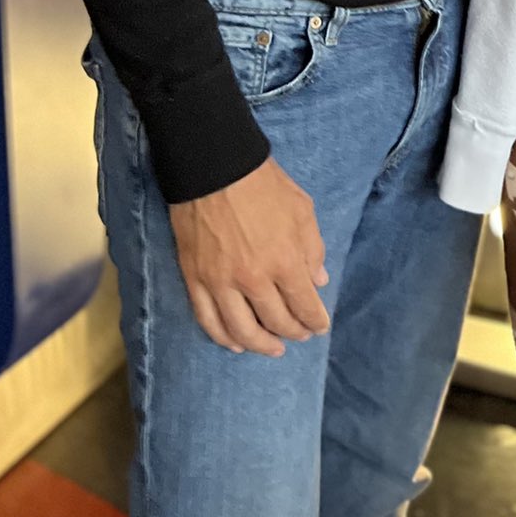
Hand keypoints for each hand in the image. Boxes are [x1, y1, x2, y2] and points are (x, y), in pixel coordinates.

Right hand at [169, 157, 329, 355]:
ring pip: (242, 331)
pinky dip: (223, 338)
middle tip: (301, 335)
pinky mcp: (195, 280)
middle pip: (276, 321)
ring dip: (261, 345)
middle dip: (294, 332)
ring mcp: (221, 283)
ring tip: (273, 348)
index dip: (315, 320)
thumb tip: (318, 280)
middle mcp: (253, 279)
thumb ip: (313, 247)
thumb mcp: (301, 209)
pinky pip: (209, 320)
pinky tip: (236, 344)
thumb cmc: (263, 184)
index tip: (320, 326)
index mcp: (284, 260)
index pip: (304, 305)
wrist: (213, 167)